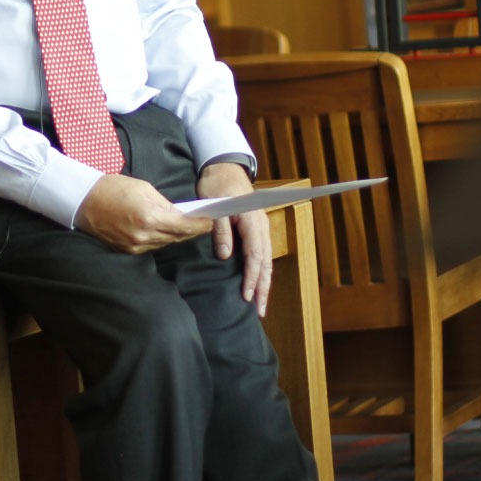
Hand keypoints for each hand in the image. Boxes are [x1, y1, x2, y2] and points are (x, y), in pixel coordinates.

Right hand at [74, 174, 212, 254]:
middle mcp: (144, 235)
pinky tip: (165, 231)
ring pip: (165, 243)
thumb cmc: (113, 188)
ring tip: (187, 226)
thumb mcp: (144, 189)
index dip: (200, 225)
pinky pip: (151, 246)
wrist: (83, 200)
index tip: (210, 221)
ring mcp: (135, 245)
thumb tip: (179, 215)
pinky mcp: (127, 250)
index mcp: (150, 217)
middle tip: (203, 223)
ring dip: (177, 235)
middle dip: (191, 230)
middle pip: (177, 237)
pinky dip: (161, 239)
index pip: (184, 226)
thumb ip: (165, 204)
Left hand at [198, 163, 271, 315]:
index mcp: (252, 221)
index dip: (252, 277)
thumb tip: (225, 256)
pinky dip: (261, 272)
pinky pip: (261, 255)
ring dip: (264, 283)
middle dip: (263, 288)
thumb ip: (221, 231)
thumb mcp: (214, 206)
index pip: (255, 255)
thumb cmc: (217, 186)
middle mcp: (261, 226)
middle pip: (265, 262)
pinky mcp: (256, 231)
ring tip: (261, 305)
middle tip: (259, 311)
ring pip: (266, 261)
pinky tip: (258, 285)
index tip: (247, 295)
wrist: (224, 169)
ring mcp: (261, 229)